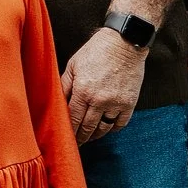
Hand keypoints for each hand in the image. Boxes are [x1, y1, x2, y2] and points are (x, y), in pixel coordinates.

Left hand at [62, 26, 146, 143]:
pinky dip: (112, 129)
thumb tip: (57, 103)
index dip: (69, 132)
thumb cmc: (96, 51)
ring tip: (89, 137)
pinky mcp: (129, 102)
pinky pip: (120, 123)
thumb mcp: (73, 65)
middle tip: (76, 144)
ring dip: (95, 135)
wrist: (124, 42)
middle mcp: (100, 100)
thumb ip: (64, 86)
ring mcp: (116, 103)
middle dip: (80, 138)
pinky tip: (106, 128)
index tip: (65, 139)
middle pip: (87, 128)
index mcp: (83, 91)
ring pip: (104, 128)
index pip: (73, 119)